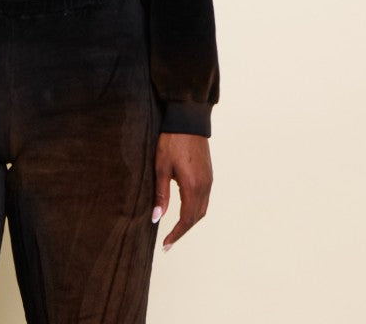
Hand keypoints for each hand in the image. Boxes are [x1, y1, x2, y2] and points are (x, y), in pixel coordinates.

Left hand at [152, 132, 211, 250]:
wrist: (188, 120)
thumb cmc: (171, 141)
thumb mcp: (161, 167)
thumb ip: (160, 194)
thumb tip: (156, 218)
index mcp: (193, 187)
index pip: (186, 220)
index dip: (176, 234)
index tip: (165, 245)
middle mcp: (205, 186)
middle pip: (196, 217)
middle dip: (183, 231)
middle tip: (168, 241)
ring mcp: (209, 180)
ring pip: (202, 209)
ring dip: (190, 221)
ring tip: (175, 229)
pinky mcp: (208, 174)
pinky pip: (204, 198)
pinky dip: (195, 209)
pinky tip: (184, 209)